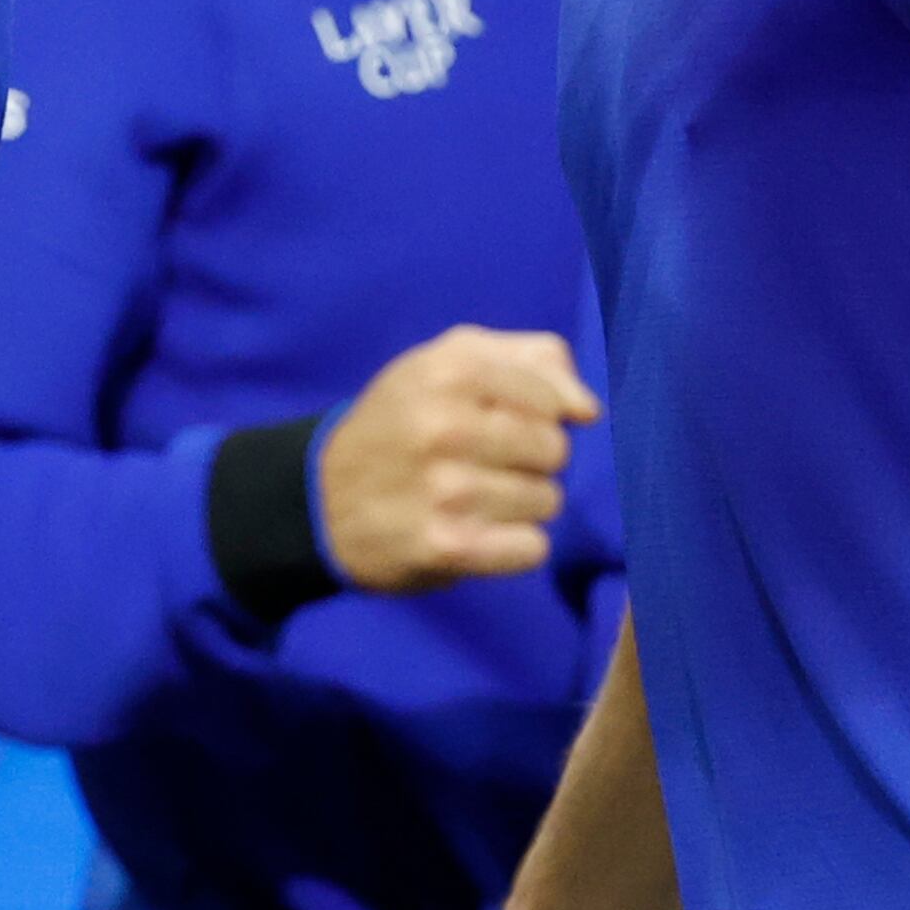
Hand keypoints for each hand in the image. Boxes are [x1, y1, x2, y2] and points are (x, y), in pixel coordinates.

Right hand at [317, 326, 599, 592]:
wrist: (321, 499)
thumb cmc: (401, 422)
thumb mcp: (449, 361)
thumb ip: (531, 360)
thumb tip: (588, 410)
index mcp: (452, 368)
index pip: (553, 401)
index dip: (538, 416)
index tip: (498, 424)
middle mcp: (447, 426)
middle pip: (555, 450)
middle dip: (532, 461)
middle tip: (486, 465)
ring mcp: (448, 490)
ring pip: (548, 501)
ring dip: (521, 505)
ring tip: (476, 500)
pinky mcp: (448, 547)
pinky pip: (532, 549)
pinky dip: (513, 548)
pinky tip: (479, 536)